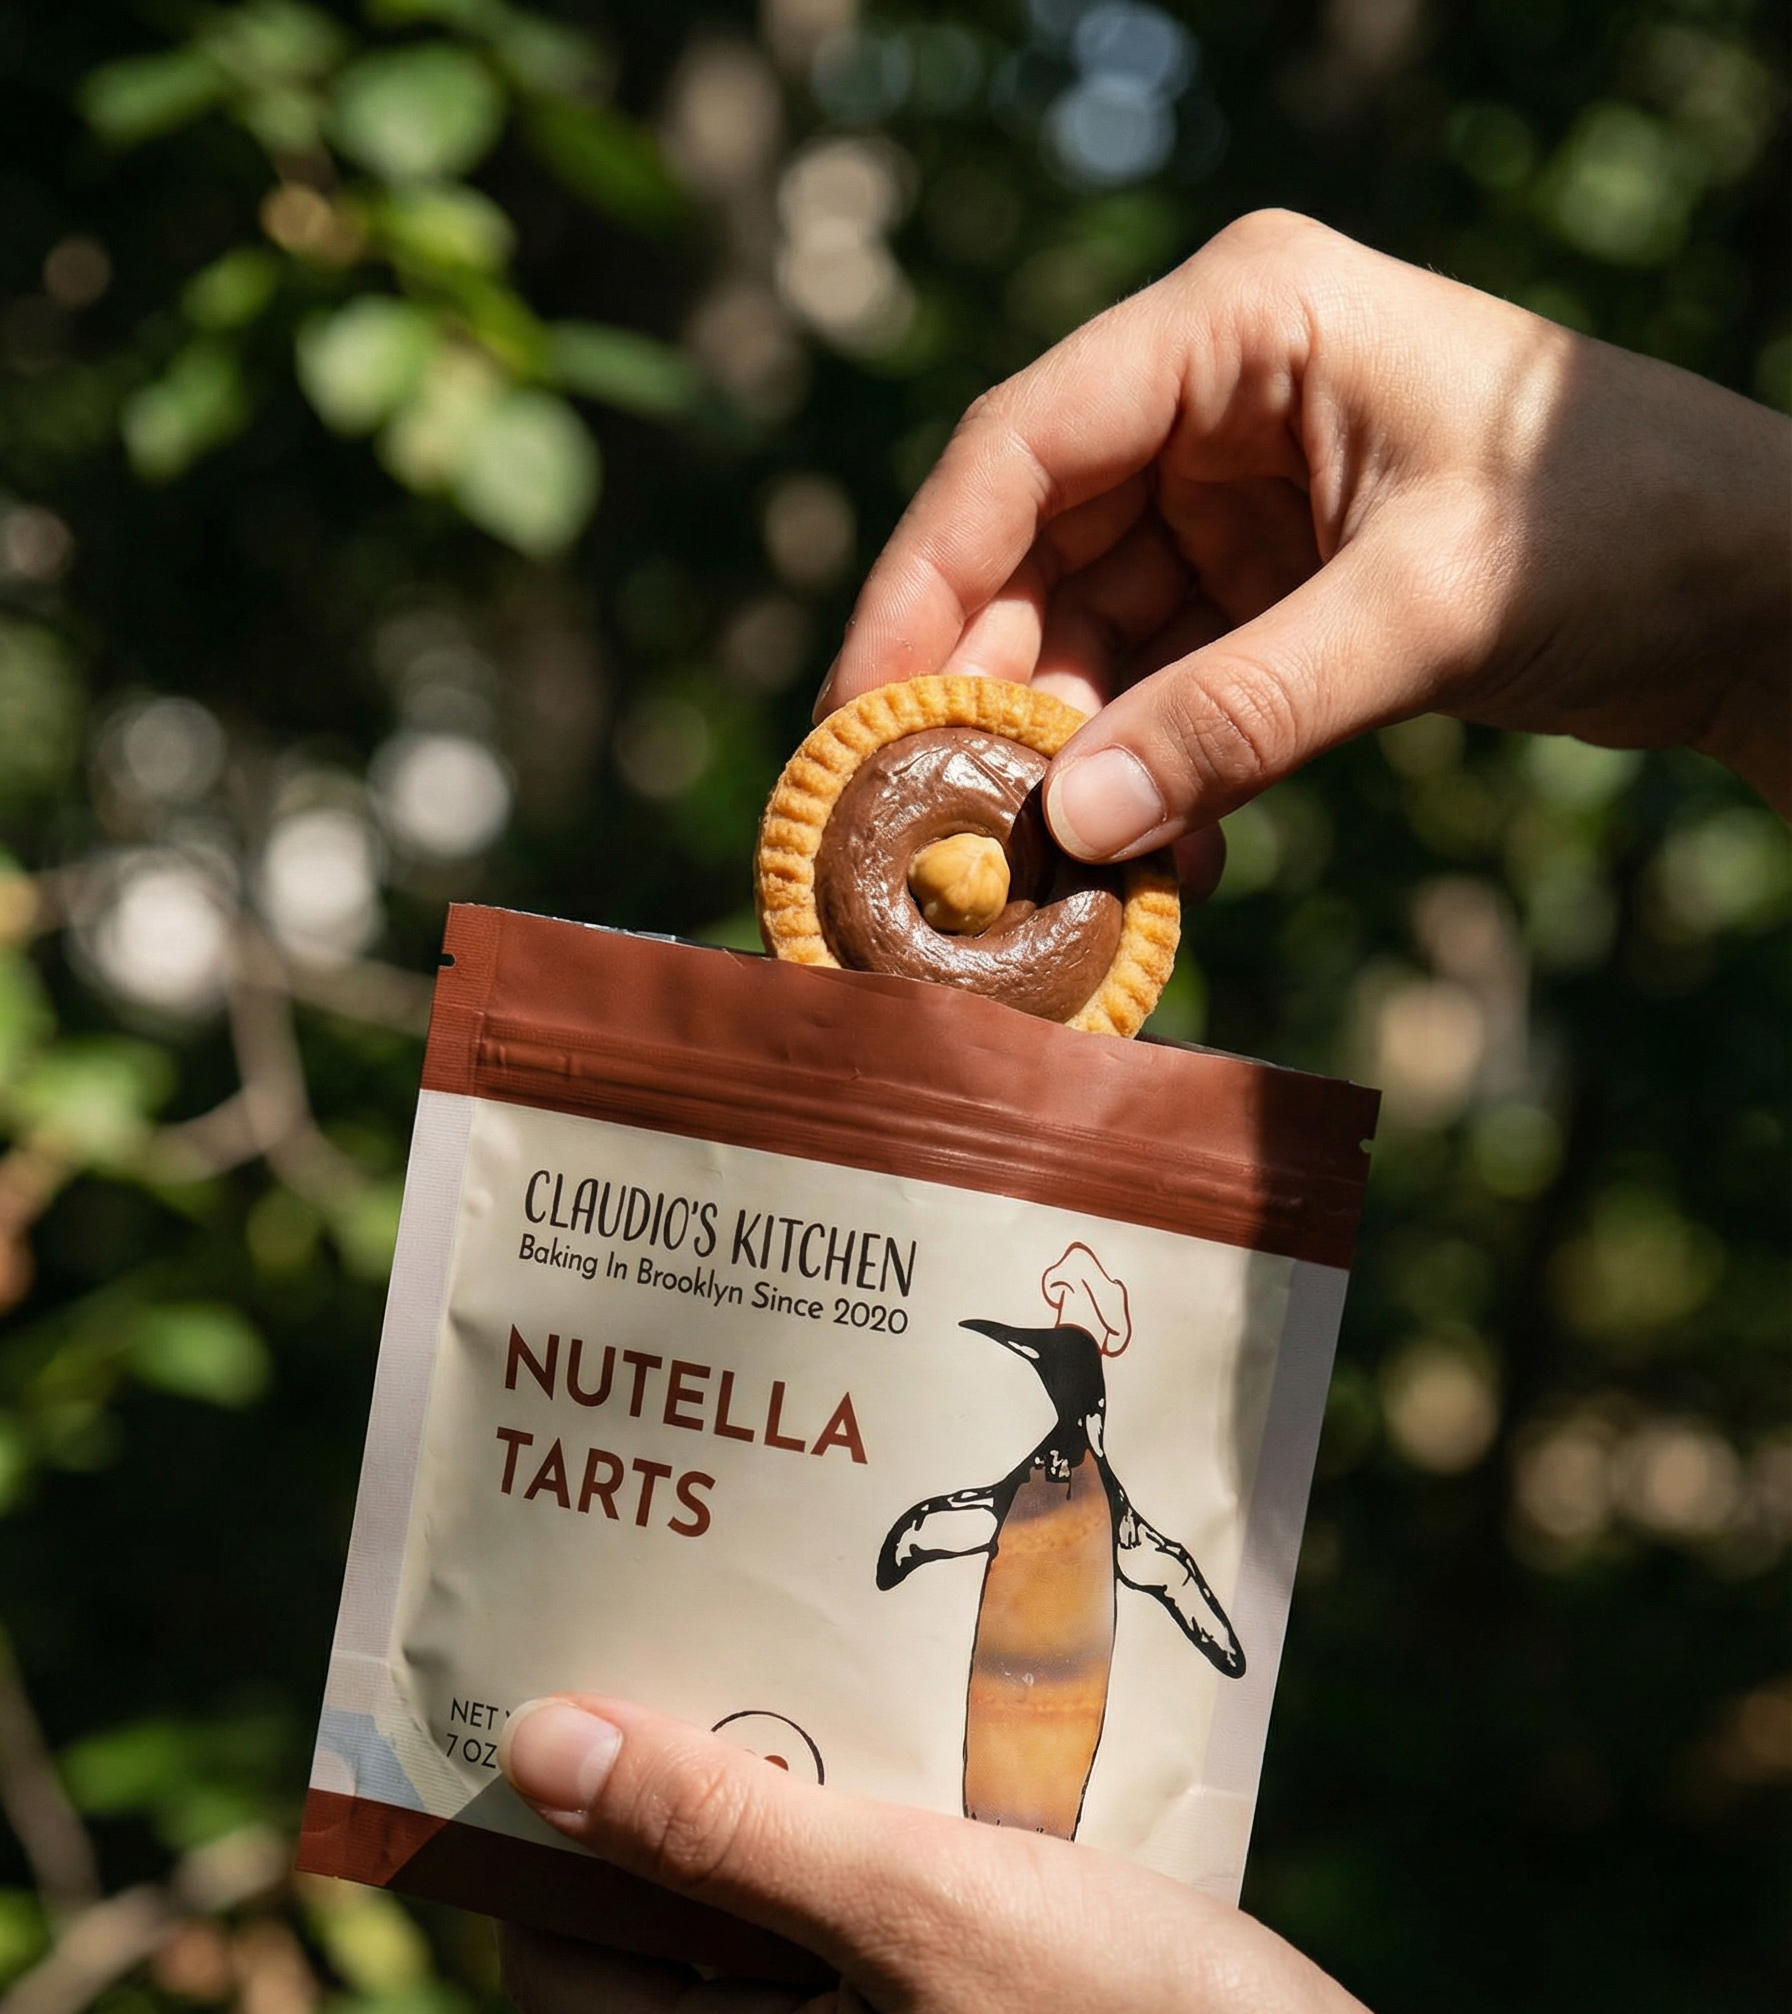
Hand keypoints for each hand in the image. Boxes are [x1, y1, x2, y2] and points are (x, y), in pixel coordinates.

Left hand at [498, 1696, 1789, 2013]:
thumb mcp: (916, 1901)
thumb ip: (724, 1828)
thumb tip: (540, 1750)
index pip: (564, 1965)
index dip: (551, 1832)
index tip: (579, 1689)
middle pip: (682, 1961)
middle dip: (692, 1814)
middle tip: (727, 1656)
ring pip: (797, 1970)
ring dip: (807, 1846)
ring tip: (849, 1707)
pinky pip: (893, 1997)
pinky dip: (896, 1899)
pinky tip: (963, 1808)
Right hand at [820, 210, 1790, 862]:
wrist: (1758, 584)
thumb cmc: (1623, 528)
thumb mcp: (1423, 616)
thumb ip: (1240, 716)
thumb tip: (1066, 825)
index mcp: (1242, 317)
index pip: (1022, 445)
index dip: (922, 587)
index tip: (859, 719)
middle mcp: (1219, 390)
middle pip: (1035, 546)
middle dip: (989, 693)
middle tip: (938, 829)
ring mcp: (1241, 488)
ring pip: (1090, 628)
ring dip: (1071, 754)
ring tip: (1051, 873)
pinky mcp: (1271, 579)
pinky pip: (1164, 680)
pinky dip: (1150, 769)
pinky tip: (1162, 860)